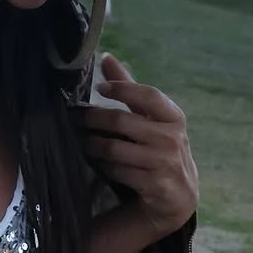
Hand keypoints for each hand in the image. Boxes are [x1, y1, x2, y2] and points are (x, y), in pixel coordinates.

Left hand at [81, 53, 198, 243]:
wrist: (180, 196)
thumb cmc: (161, 149)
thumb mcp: (152, 120)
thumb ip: (130, 90)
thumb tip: (106, 57)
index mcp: (174, 117)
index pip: (148, 95)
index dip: (123, 87)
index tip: (99, 87)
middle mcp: (172, 138)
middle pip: (121, 121)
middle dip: (92, 119)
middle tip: (72, 117)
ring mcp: (164, 163)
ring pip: (113, 149)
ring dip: (91, 145)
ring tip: (78, 140)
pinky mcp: (154, 186)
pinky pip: (116, 171)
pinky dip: (102, 167)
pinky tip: (94, 163)